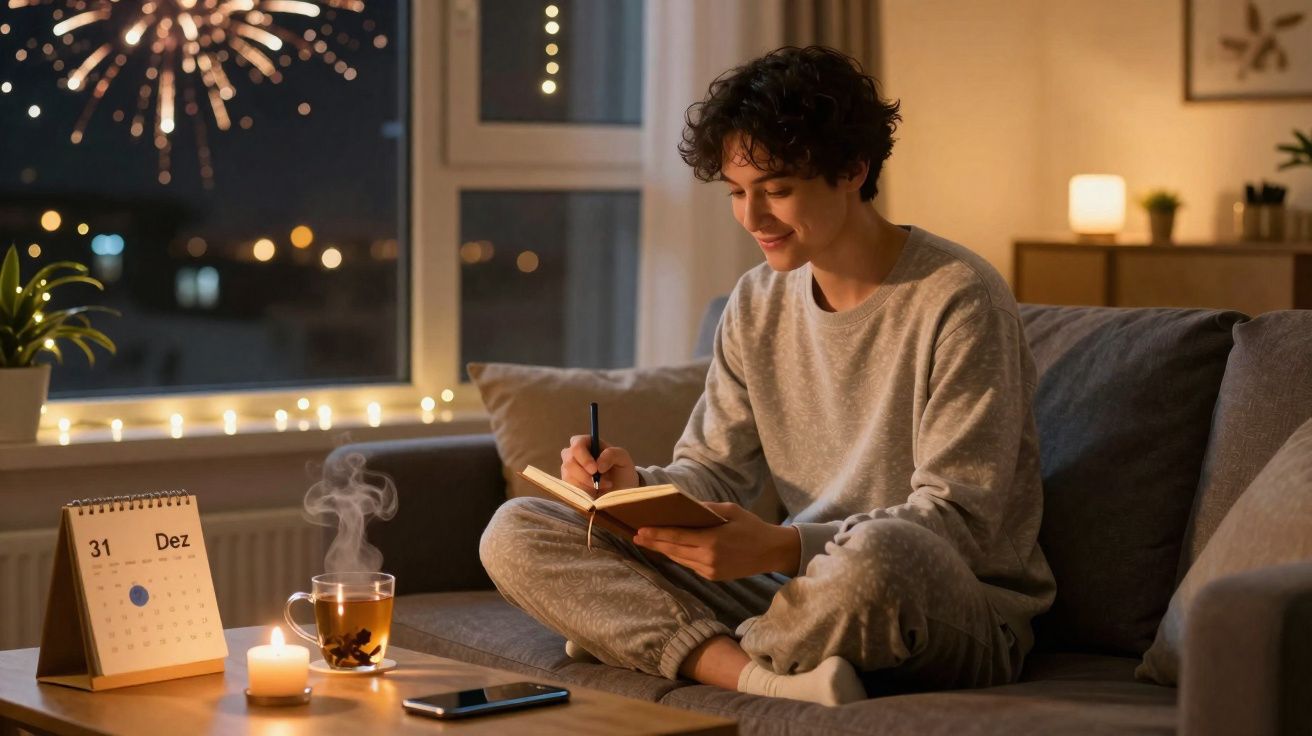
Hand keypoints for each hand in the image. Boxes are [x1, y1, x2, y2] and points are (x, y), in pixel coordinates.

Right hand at [560, 435, 638, 497]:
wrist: (620, 495)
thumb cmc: (621, 474)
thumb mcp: (623, 459)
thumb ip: (612, 454)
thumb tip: (598, 464)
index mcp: (588, 444)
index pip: (577, 443)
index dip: (584, 457)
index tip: (594, 469)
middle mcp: (575, 455)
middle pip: (569, 460)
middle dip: (584, 474)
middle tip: (598, 482)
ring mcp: (570, 471)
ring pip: (568, 475)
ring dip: (585, 484)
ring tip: (601, 487)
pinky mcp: (568, 485)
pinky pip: (568, 488)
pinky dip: (582, 492)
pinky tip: (593, 493)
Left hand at [633, 502, 800, 580]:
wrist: (772, 552)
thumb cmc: (751, 526)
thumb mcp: (730, 510)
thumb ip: (706, 509)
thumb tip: (684, 506)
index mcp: (712, 541)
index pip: (677, 538)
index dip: (657, 535)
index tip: (641, 530)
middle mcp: (709, 559)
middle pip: (674, 551)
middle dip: (654, 543)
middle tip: (637, 537)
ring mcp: (710, 571)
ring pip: (680, 560)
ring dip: (664, 551)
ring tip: (648, 542)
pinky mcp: (713, 577)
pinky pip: (690, 566)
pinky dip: (678, 557)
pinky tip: (669, 550)